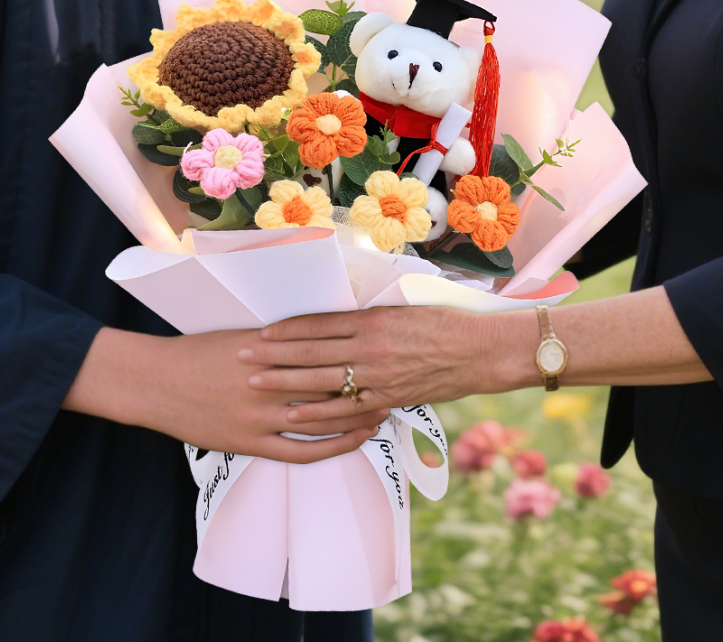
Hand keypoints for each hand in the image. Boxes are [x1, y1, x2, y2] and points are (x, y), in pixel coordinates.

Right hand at [63, 326, 388, 463]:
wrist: (158, 381)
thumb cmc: (200, 351)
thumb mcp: (243, 335)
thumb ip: (281, 339)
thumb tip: (318, 334)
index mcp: (270, 349)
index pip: (324, 351)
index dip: (356, 354)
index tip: (382, 351)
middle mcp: (270, 382)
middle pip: (330, 385)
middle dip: (365, 386)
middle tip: (396, 382)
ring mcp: (261, 416)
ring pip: (321, 421)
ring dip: (356, 418)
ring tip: (382, 412)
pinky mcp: (250, 443)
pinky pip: (299, 452)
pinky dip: (329, 448)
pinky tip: (350, 443)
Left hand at [237, 305, 521, 427]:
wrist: (481, 350)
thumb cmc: (445, 320)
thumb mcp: (404, 305)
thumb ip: (369, 314)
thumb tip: (338, 317)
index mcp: (373, 319)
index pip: (319, 324)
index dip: (286, 329)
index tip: (261, 331)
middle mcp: (371, 347)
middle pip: (311, 352)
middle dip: (272, 356)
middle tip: (241, 357)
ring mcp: (378, 376)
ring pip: (321, 381)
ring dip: (284, 384)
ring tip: (255, 384)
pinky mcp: (389, 399)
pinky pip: (346, 410)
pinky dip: (317, 414)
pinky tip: (293, 416)